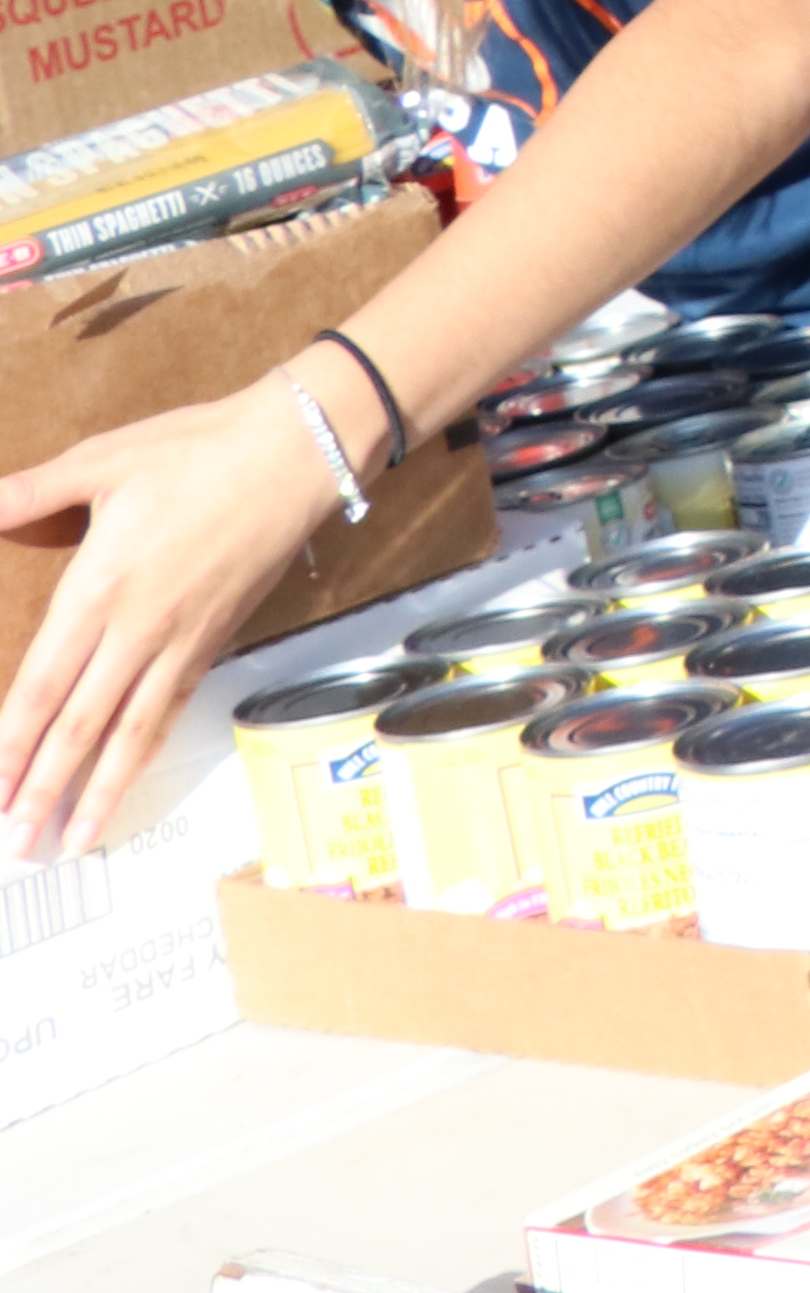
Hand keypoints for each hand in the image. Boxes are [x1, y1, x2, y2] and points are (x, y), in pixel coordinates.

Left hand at [0, 371, 359, 862]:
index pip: (44, 685)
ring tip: (72, 839)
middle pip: (82, 726)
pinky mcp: (214, 638)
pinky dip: (146, 753)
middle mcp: (139, 627)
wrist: (298, 453)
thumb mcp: (102, 460)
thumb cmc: (202, 449)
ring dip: (97, 790)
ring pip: (132, 732)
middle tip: (18, 843)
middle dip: (44, 789)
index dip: (14, 745)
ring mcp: (182, 638)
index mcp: (101, 586)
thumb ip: (30, 494)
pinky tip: (129, 779)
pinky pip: (172, 708)